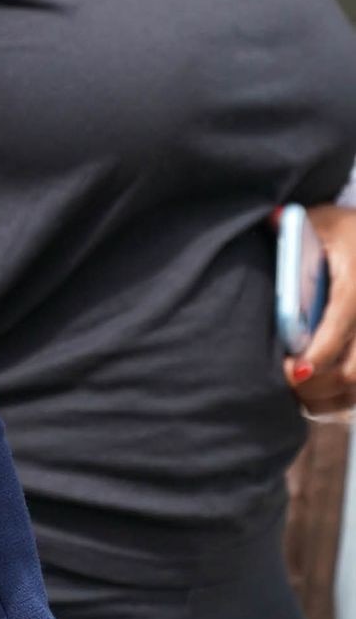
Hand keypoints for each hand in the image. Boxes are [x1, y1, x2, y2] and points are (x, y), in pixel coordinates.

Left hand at [287, 204, 355, 415]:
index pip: (342, 322)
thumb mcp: (320, 220)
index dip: (319, 353)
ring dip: (326, 395)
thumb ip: (294, 226)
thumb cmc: (340, 231)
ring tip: (295, 391)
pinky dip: (338, 399)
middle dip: (317, 382)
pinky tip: (313, 395)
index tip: (293, 371)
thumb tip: (271, 220)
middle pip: (353, 367)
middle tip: (285, 383)